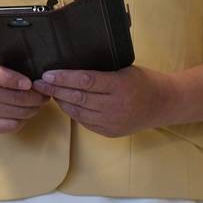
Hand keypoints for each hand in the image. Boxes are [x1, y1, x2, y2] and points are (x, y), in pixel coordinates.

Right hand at [0, 48, 50, 134]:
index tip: (29, 84)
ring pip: (17, 113)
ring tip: (38, 104)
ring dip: (32, 109)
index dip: (17, 81)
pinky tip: (25, 114)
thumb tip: (39, 70)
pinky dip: (23, 121)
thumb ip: (16, 63)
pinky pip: (12, 126)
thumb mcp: (0, 62)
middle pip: (15, 98)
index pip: (2, 76)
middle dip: (35, 98)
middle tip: (44, 96)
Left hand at [29, 64, 170, 137]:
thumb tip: (70, 70)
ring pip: (78, 112)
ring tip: (48, 93)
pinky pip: (84, 122)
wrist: (163, 104)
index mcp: (119, 85)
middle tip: (38, 84)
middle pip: (77, 97)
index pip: (85, 81)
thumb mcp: (124, 70)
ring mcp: (111, 122)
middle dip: (55, 90)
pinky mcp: (109, 132)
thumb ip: (101, 73)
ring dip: (61, 102)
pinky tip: (65, 103)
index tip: (47, 74)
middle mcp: (114, 106)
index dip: (63, 78)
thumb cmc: (143, 81)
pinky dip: (72, 112)